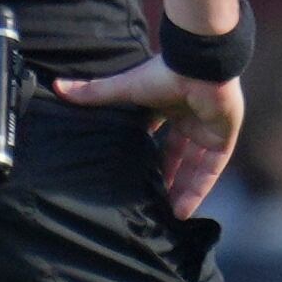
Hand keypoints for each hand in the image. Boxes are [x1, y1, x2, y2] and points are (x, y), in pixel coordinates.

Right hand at [52, 59, 244, 217]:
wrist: (200, 66)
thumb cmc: (162, 74)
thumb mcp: (124, 88)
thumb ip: (94, 92)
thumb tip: (58, 87)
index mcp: (168, 104)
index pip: (157, 133)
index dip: (148, 153)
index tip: (135, 172)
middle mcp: (189, 117)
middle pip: (177, 153)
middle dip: (166, 176)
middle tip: (151, 200)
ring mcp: (207, 129)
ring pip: (194, 166)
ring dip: (181, 189)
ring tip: (166, 214)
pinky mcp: (223, 138)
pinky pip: (210, 170)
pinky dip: (198, 189)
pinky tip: (183, 209)